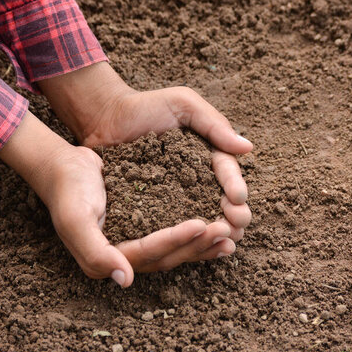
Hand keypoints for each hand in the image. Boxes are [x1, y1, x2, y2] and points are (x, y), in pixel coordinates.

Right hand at [0, 112, 236, 286]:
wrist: (64, 167)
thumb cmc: (68, 190)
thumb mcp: (76, 220)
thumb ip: (96, 252)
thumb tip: (126, 281)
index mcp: (107, 260)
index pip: (148, 252)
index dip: (175, 240)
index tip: (201, 224)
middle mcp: (123, 257)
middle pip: (167, 257)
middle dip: (197, 245)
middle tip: (225, 230)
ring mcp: (135, 242)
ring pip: (174, 249)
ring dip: (201, 244)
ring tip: (228, 234)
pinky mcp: (143, 226)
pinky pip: (172, 234)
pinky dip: (193, 233)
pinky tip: (213, 225)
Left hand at [38, 62, 252, 240]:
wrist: (104, 118)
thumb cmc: (145, 106)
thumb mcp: (182, 104)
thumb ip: (213, 124)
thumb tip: (248, 147)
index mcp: (207, 154)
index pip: (226, 172)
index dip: (234, 186)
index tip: (237, 199)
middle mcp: (195, 177)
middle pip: (220, 199)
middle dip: (233, 214)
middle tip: (237, 225)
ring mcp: (174, 194)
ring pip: (200, 215)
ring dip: (215, 230)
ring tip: (225, 241)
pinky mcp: (152, 206)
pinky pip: (169, 222)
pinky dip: (182, 236)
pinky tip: (190, 247)